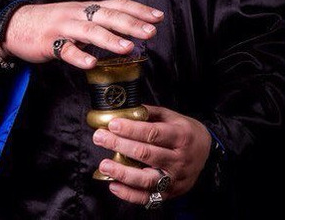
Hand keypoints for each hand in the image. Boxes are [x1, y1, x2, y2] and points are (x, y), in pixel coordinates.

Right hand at [3, 0, 163, 68]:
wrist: (16, 24)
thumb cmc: (51, 23)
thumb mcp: (77, 17)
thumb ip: (98, 22)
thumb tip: (125, 29)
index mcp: (87, 8)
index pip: (117, 4)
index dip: (138, 9)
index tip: (158, 17)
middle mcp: (78, 14)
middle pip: (108, 15)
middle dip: (131, 24)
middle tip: (151, 32)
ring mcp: (63, 27)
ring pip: (89, 31)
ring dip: (109, 39)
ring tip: (127, 48)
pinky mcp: (49, 43)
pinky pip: (65, 50)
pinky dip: (78, 57)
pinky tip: (90, 64)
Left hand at [92, 105, 212, 204]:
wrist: (208, 153)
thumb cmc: (186, 132)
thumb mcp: (173, 117)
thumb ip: (150, 113)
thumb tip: (125, 110)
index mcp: (181, 136)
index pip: (153, 133)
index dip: (131, 129)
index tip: (112, 124)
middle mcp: (179, 159)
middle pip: (146, 154)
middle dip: (119, 145)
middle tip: (100, 138)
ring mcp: (175, 179)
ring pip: (146, 179)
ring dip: (122, 173)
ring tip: (104, 164)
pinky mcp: (170, 193)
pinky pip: (148, 198)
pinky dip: (129, 194)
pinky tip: (113, 185)